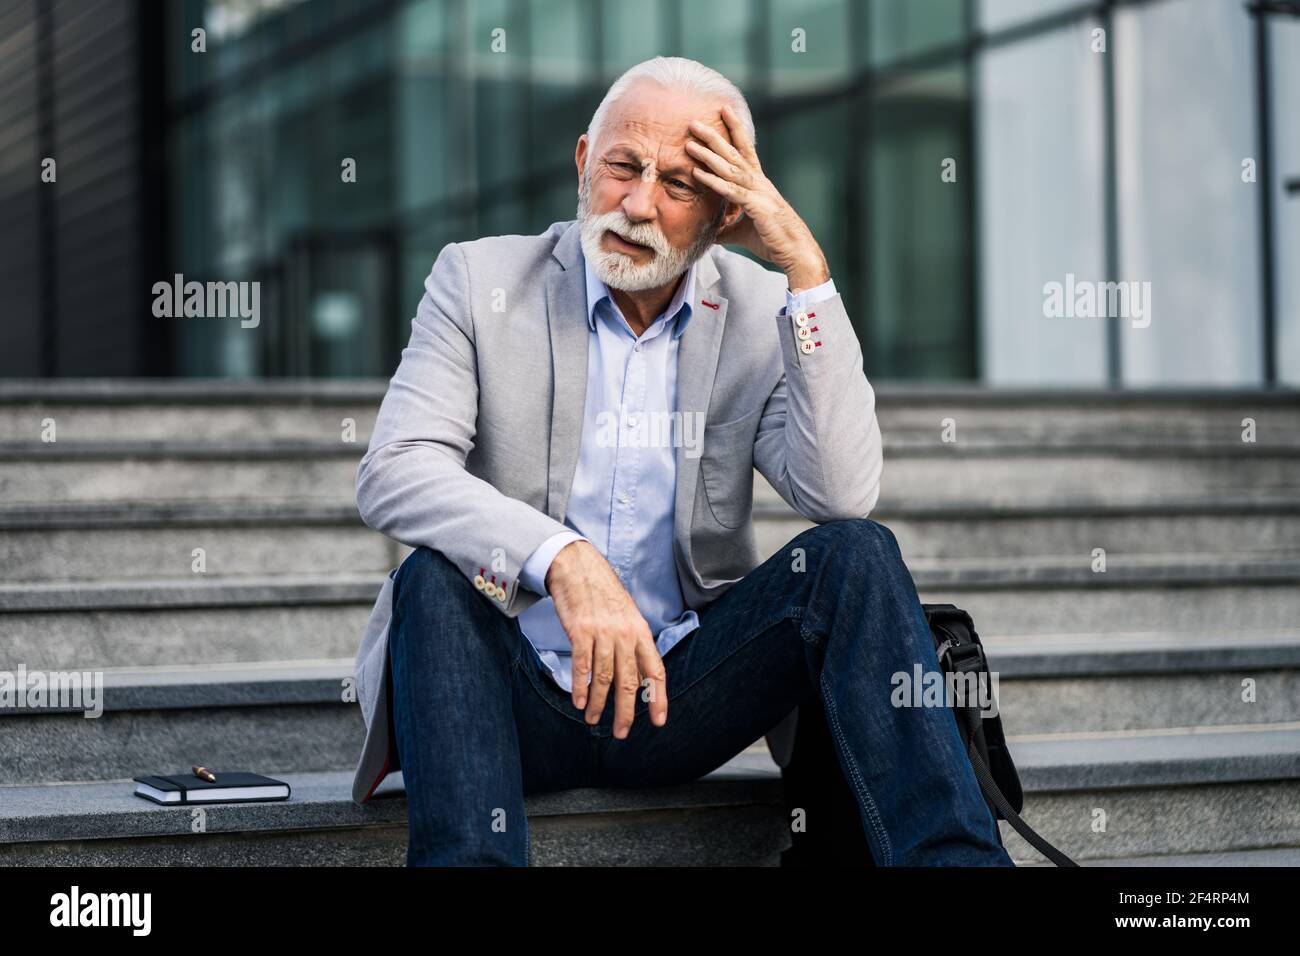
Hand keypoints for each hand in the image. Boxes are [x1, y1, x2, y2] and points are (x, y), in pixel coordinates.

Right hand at [545, 540, 667, 736]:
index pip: (655, 670)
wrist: (578, 566)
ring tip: (593, 720)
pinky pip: (582, 666)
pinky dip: (580, 687)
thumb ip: (634, 646)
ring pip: (604, 678)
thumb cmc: (603, 594)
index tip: (659, 721)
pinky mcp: (580, 631)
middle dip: (626, 712)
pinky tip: (578, 702)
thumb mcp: (627, 617)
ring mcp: (602, 632)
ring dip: (598, 704)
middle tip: (621, 733)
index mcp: (640, 631)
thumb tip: (641, 678)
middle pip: (629, 682)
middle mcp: (625, 634)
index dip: (659, 697)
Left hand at [685, 103, 829, 291]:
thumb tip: (711, 231)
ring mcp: (759, 193)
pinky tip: (698, 173)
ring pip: (731, 168)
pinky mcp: (757, 207)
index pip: (744, 151)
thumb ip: (727, 227)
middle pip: (734, 153)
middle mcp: (759, 183)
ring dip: (709, 154)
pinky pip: (731, 191)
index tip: (723, 111)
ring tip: (690, 143)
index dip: (734, 130)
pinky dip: (714, 181)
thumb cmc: (774, 240)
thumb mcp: (744, 232)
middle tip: (694, 122)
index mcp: (758, 183)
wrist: (796, 252)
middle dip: (714, 136)